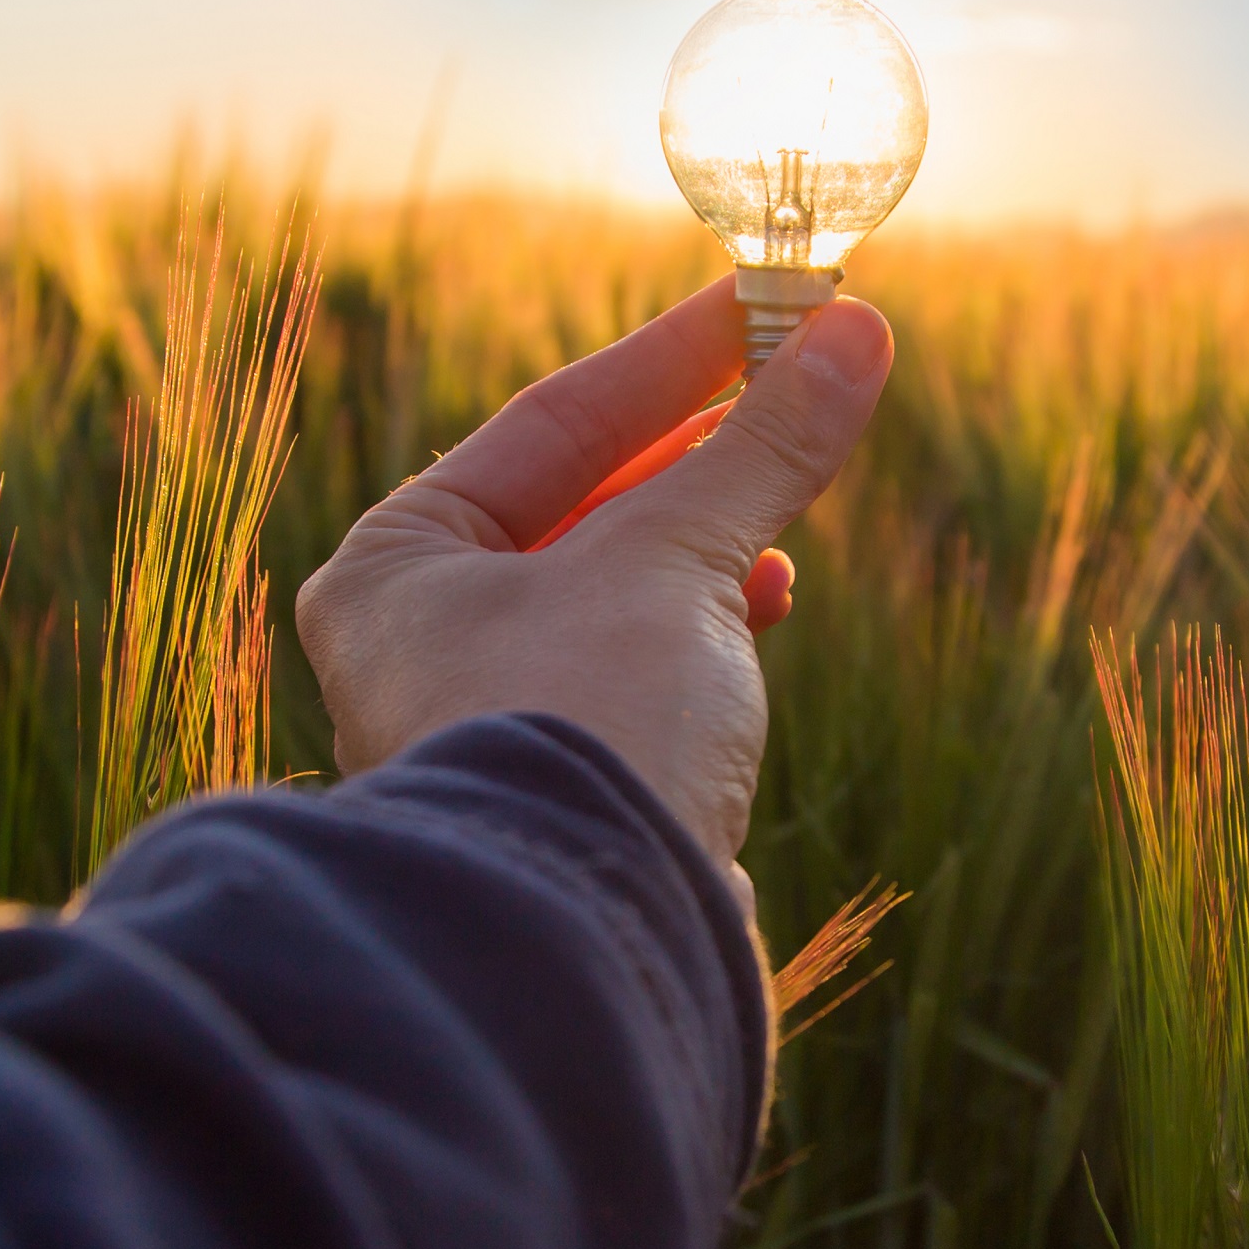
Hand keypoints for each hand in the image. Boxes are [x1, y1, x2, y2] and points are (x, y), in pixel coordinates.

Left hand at [293, 277, 893, 870]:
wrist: (589, 943)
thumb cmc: (586, 725)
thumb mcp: (679, 559)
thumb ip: (762, 447)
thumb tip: (852, 335)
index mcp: (395, 568)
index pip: (548, 425)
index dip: (672, 359)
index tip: (769, 305)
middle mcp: (421, 644)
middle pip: (583, 506)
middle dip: (700, 452)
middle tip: (800, 383)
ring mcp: (490, 723)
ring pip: (616, 592)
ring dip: (708, 543)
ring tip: (785, 510)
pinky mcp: (564, 789)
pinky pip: (637, 673)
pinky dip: (702, 632)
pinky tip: (761, 609)